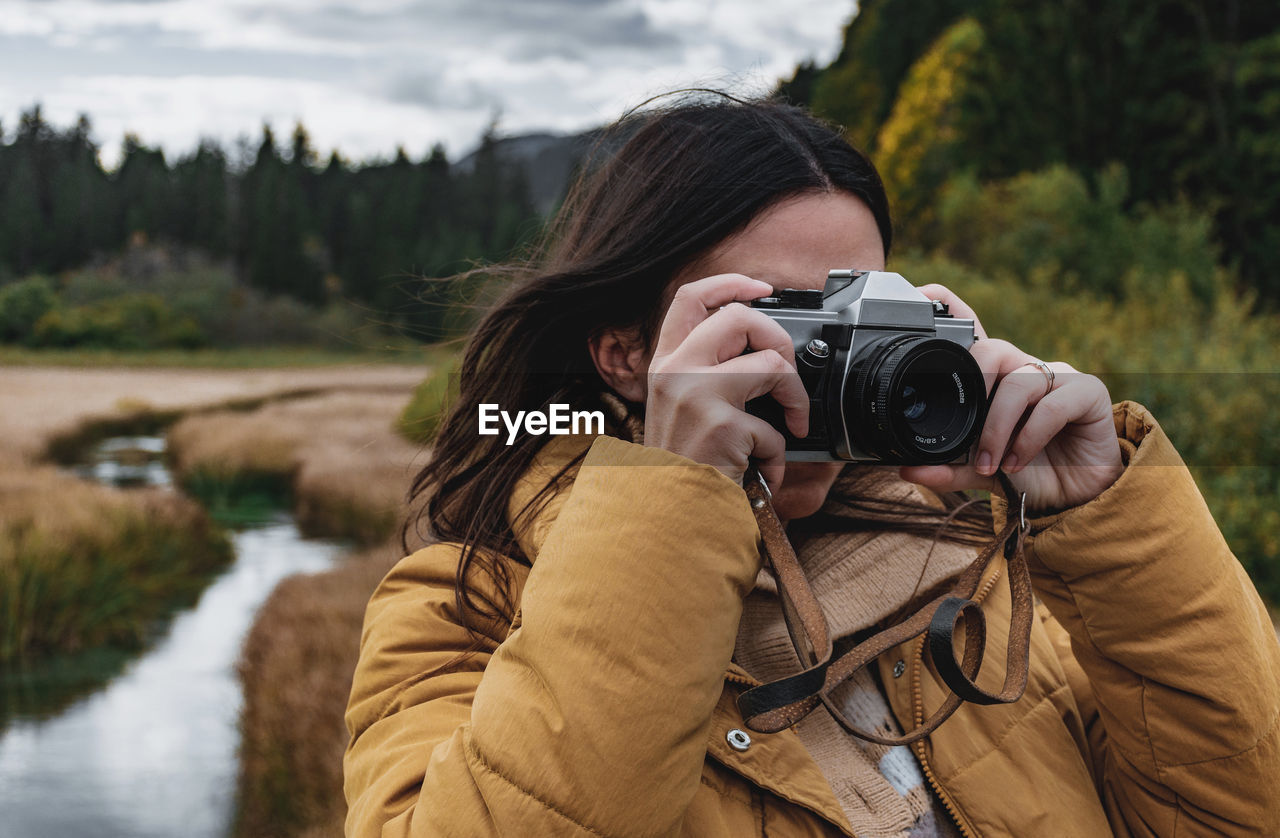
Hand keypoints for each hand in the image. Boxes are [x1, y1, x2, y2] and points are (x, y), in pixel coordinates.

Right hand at [644, 274, 808, 488]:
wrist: (666, 519)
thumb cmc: (681, 471)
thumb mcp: (680, 412)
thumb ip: (707, 377)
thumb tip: (761, 353)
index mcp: (665, 364)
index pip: (690, 298)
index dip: (731, 283)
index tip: (763, 288)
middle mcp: (675, 371)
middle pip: (739, 316)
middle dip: (779, 339)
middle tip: (787, 373)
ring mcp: (696, 394)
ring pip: (772, 364)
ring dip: (795, 397)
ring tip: (790, 426)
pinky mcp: (721, 424)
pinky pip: (775, 429)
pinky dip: (778, 457)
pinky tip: (761, 473)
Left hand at [899, 285, 1123, 512]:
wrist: (1075, 497)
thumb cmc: (1028, 469)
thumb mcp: (979, 470)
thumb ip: (947, 468)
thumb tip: (906, 469)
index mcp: (994, 377)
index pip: (972, 329)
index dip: (950, 306)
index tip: (923, 294)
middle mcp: (1024, 368)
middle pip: (991, 350)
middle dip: (973, 392)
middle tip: (965, 433)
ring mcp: (1057, 376)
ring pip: (1017, 383)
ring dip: (997, 430)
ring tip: (991, 463)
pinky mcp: (1088, 392)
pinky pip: (1051, 406)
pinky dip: (1028, 438)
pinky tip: (1017, 461)